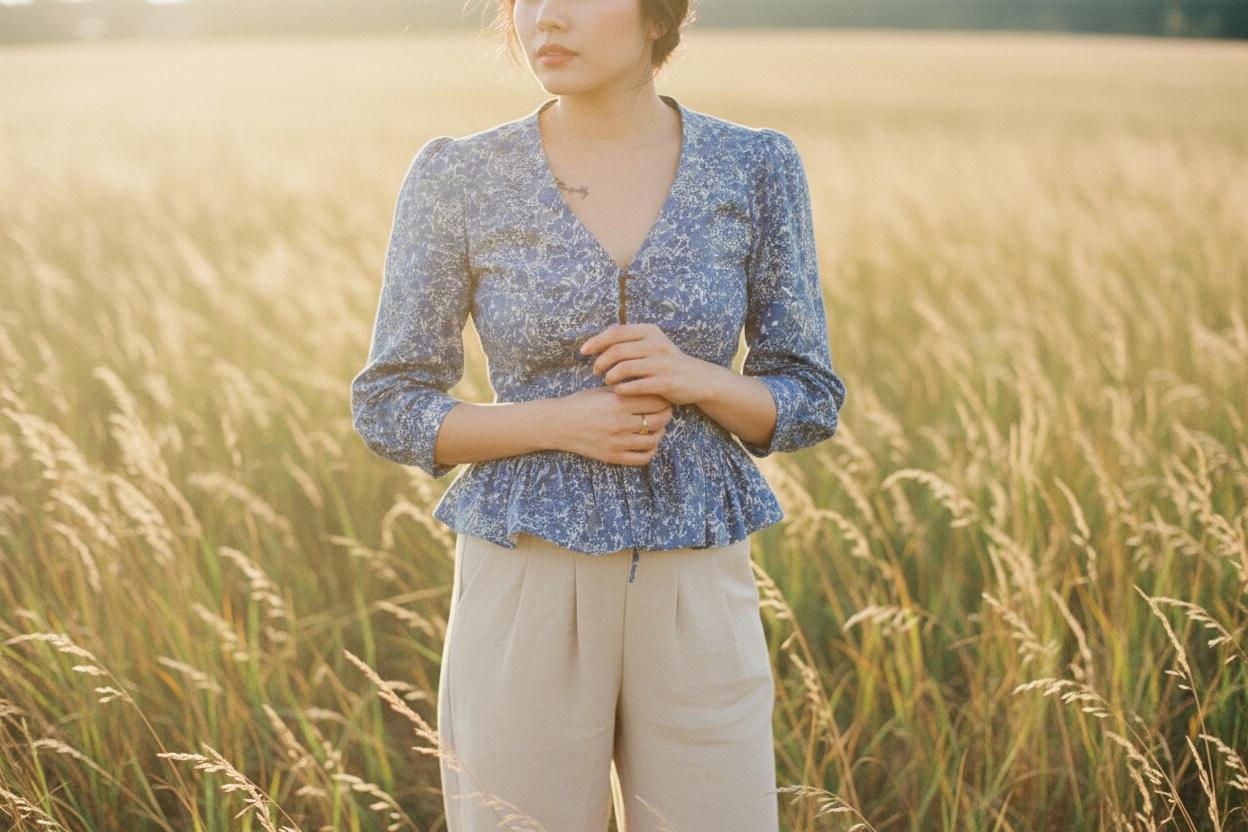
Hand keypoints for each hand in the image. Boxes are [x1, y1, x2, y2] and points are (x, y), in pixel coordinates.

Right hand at [554, 386, 673, 466]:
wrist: (557, 424)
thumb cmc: (580, 403)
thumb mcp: (602, 391)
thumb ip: (626, 390)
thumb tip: (651, 388)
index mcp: (618, 402)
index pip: (655, 401)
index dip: (664, 399)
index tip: (664, 398)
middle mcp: (619, 422)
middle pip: (658, 420)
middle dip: (666, 415)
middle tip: (665, 412)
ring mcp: (616, 442)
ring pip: (653, 440)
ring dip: (660, 433)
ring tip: (657, 427)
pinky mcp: (612, 456)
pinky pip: (642, 458)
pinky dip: (650, 450)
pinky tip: (648, 443)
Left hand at [579, 323, 707, 405]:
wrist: (697, 379)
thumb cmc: (666, 362)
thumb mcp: (652, 344)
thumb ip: (629, 340)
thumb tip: (598, 341)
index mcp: (649, 331)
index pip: (616, 332)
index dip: (596, 341)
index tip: (583, 351)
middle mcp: (656, 344)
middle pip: (616, 351)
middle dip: (600, 362)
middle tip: (595, 371)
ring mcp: (661, 364)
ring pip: (623, 368)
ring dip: (610, 376)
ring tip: (608, 381)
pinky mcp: (664, 382)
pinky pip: (634, 386)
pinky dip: (621, 389)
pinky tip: (618, 391)